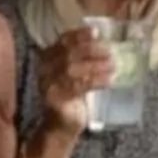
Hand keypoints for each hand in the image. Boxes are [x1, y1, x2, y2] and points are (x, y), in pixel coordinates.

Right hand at [32, 27, 112, 144]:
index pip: (63, 41)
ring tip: (113, 66)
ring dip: (95, 66)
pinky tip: (109, 81)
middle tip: (111, 52)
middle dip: (91, 50)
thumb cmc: (74, 96)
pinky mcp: (54, 98)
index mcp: (49, 57)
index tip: (97, 32)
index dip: (79, 35)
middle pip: (68, 53)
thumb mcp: (80, 74)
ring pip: (72, 69)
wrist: (63, 125)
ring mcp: (48, 83)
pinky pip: (76, 87)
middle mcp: (45, 68)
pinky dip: (95, 82)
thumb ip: (86, 60)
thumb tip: (111, 45)